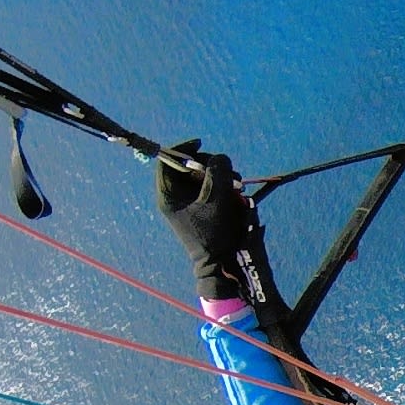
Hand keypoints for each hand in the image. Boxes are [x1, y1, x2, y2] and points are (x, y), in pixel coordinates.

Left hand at [153, 141, 271, 305]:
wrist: (220, 261)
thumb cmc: (213, 233)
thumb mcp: (216, 200)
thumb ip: (218, 174)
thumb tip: (220, 157)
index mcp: (168, 194)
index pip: (167, 161)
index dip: (182, 148)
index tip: (201, 143)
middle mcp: (175, 196)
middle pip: (187, 166)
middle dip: (209, 164)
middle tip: (228, 169)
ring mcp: (189, 202)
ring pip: (202, 176)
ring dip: (220, 175)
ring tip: (237, 184)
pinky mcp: (202, 207)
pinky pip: (211, 187)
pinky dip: (223, 186)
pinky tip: (235, 192)